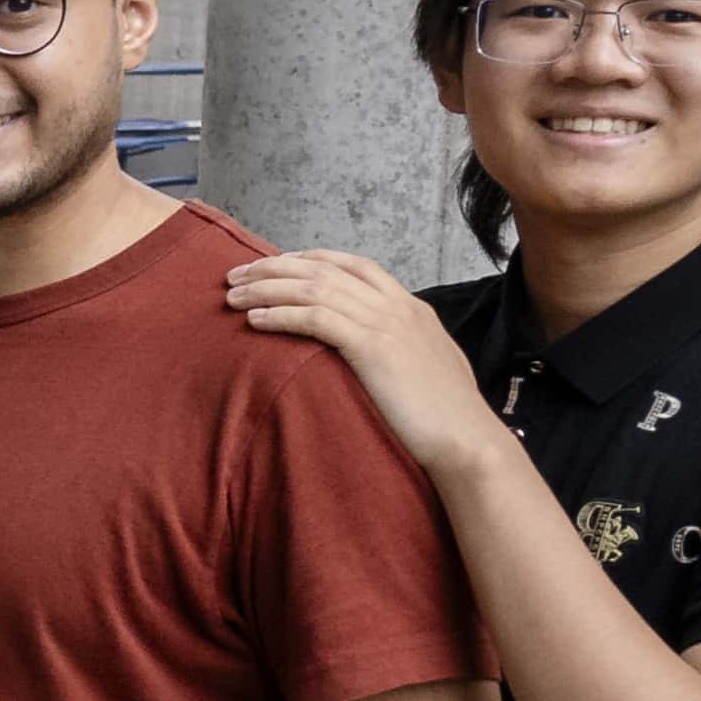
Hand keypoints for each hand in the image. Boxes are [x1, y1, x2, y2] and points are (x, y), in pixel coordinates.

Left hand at [222, 245, 511, 483]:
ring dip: (268, 288)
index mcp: (411, 308)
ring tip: (233, 296)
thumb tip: (371, 355)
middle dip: (277, 267)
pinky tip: (255, 320)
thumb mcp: (423, 370)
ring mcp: (387, 322)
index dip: (311, 260)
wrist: (467, 439)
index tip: (277, 264)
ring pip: (315, 288)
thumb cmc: (446, 418)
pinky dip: (281, 314)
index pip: (355, 265)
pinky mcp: (372, 346)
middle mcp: (398, 306)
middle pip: (326, 268)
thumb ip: (397, 352)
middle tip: (238, 275)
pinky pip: (316, 318)